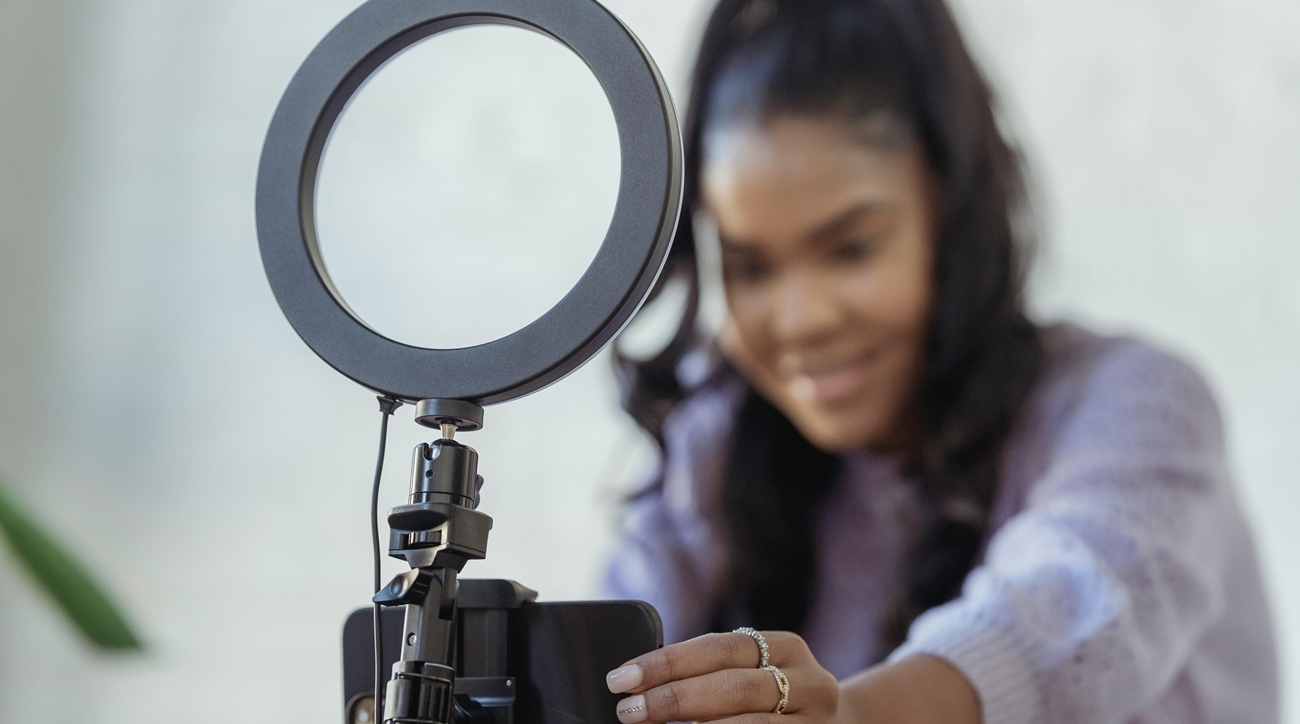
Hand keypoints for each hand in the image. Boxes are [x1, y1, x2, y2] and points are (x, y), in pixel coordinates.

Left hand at [604, 630, 840, 723]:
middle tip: (628, 712)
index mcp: (786, 647)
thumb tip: (639, 683)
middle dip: (672, 699)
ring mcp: (816, 722)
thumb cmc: (773, 700)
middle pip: (732, 687)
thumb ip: (711, 672)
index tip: (621, 678)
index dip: (666, 663)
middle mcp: (810, 681)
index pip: (717, 648)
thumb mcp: (753, 672)